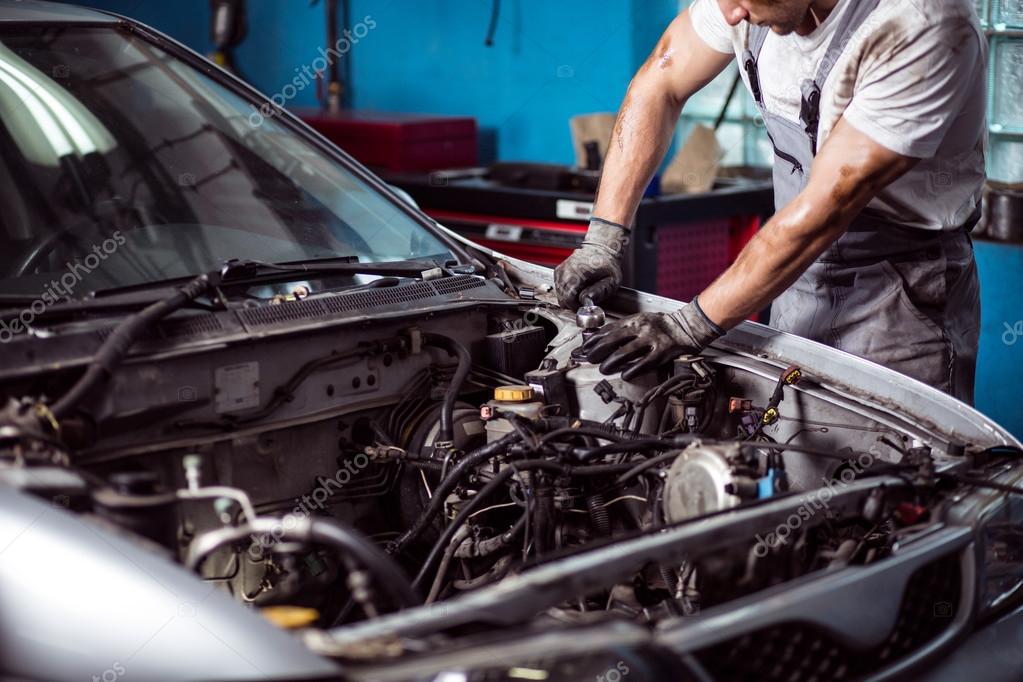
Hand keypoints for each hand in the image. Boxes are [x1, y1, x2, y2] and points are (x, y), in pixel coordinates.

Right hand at [554, 218, 628, 308]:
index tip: (584, 306)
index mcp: (578, 272)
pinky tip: (577, 288)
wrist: (601, 249)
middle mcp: (566, 270)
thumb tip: (586, 300)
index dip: (575, 306)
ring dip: (569, 297)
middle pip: (562, 297)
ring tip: (582, 292)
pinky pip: (558, 288)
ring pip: (559, 294)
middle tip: (584, 301)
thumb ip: (599, 292)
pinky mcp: (558, 271)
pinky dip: (566, 291)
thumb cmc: (607, 265)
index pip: (568, 297)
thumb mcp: (611, 280)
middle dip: (572, 303)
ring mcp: (561, 270)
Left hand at [581, 297, 723, 379]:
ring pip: (625, 352)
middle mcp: (641, 328)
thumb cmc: (661, 326)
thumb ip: (623, 328)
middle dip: (598, 351)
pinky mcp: (662, 352)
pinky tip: (625, 375)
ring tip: (603, 368)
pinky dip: (632, 370)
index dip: (594, 340)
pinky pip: (644, 363)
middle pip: (613, 340)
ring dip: (611, 362)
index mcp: (634, 320)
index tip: (584, 348)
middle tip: (590, 359)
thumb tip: (601, 338)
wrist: (687, 327)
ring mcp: (651, 340)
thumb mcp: (641, 320)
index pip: (608, 330)